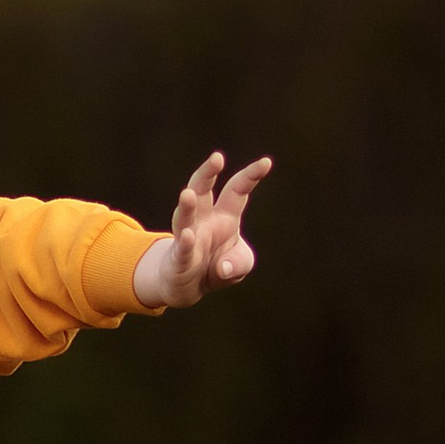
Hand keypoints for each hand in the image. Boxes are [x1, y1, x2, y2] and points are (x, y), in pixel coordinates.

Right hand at [133, 152, 270, 310]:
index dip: (251, 176)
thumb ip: (239, 263)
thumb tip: (223, 268)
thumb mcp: (240, 265)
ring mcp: (188, 236)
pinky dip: (185, 243)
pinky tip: (187, 236)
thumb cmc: (218, 267)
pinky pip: (182, 249)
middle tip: (217, 157)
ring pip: (185, 216)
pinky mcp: (178, 258)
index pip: (238, 190)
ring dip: (187, 206)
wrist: (189, 286)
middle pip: (203, 190)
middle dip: (208, 173)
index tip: (266, 162)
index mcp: (225, 215)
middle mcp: (203, 220)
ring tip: (187, 194)